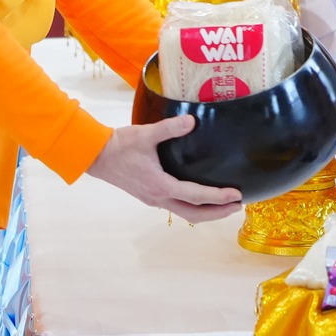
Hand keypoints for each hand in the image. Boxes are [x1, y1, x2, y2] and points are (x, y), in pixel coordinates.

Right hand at [88, 117, 242, 221]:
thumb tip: (192, 121)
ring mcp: (153, 199)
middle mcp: (158, 197)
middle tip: (237, 206)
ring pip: (185, 213)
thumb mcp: (146, 134)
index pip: (195, 196)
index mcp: (160, 185)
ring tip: (224, 206)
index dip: (218, 198)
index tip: (236, 196)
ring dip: (206, 212)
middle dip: (217, 213)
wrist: (97, 156)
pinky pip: (176, 207)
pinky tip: (199, 197)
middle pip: (193, 214)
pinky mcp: (149, 196)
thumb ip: (169, 128)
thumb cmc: (121, 145)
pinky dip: (192, 207)